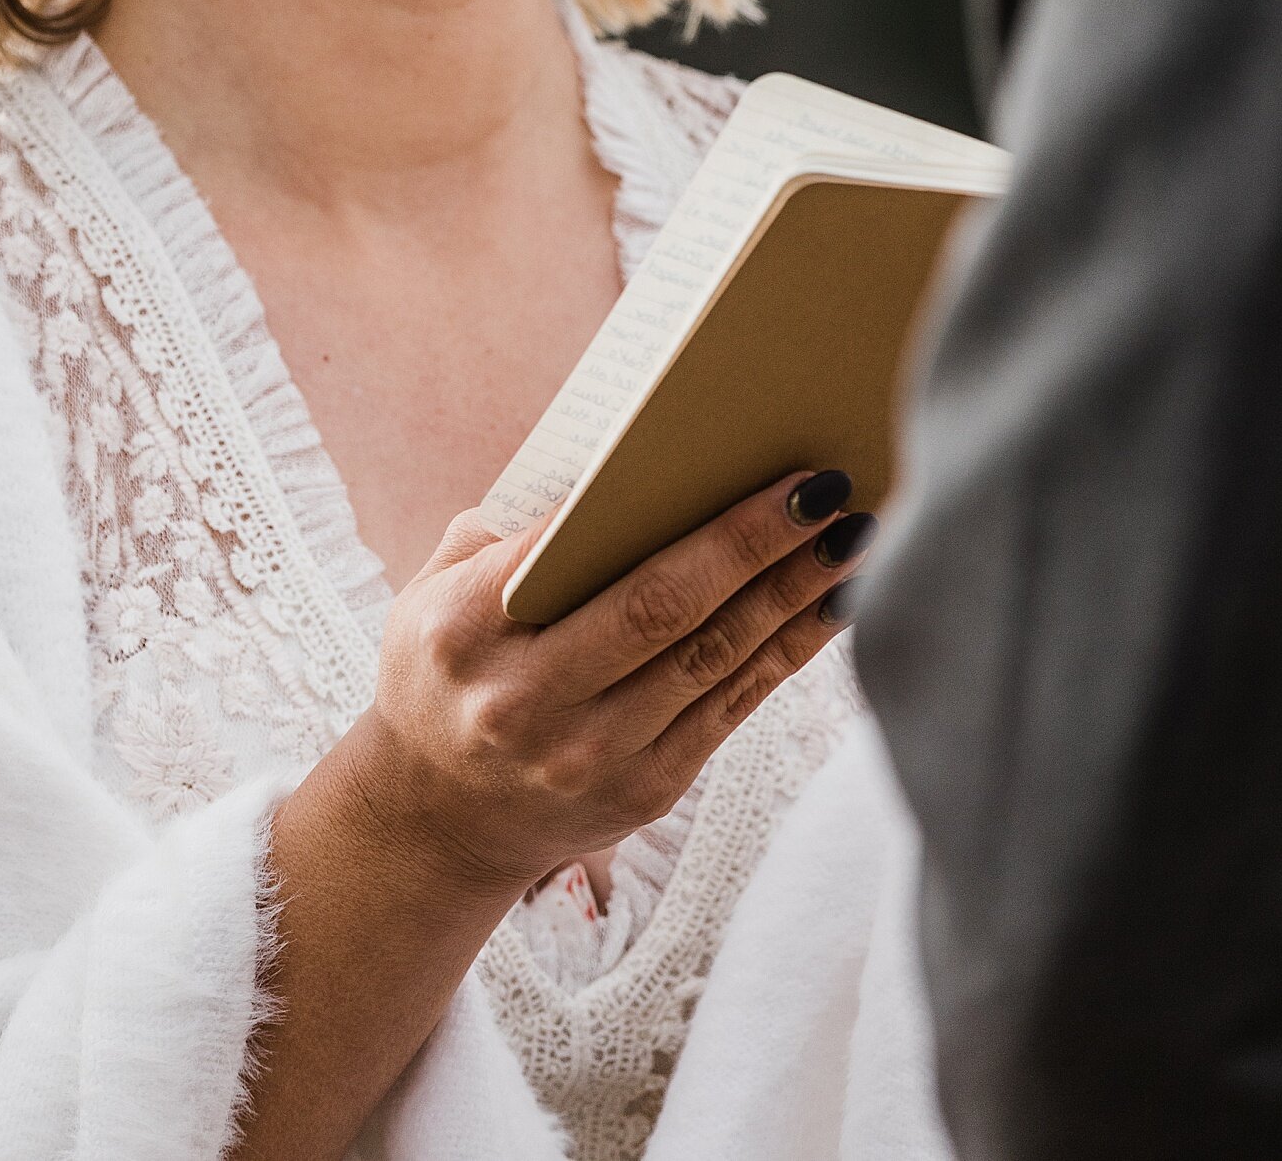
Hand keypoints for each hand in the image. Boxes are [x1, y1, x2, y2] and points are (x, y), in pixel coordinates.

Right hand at [346, 469, 872, 899]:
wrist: (435, 820)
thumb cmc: (445, 669)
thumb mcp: (431, 592)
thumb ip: (500, 533)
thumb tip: (613, 468)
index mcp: (467, 632)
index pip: (572, 554)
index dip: (654, 512)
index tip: (732, 461)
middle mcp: (528, 703)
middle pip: (662, 611)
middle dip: (751, 543)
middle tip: (822, 487)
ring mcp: (593, 757)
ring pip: (713, 660)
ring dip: (791, 594)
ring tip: (850, 535)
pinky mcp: (647, 791)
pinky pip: (733, 707)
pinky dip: (788, 649)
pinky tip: (830, 600)